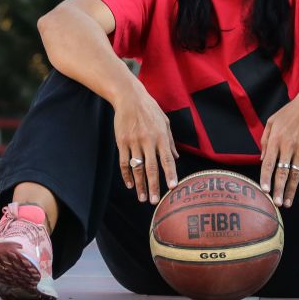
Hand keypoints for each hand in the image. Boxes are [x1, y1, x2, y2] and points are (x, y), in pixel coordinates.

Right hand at [114, 86, 178, 203]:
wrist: (129, 98)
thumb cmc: (150, 109)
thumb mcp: (164, 122)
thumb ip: (170, 141)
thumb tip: (176, 157)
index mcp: (161, 137)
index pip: (167, 160)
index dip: (170, 174)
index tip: (172, 188)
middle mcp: (148, 141)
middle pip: (151, 168)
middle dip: (154, 186)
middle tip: (155, 201)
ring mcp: (134, 142)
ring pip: (137, 168)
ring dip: (140, 184)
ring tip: (142, 198)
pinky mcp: (122, 142)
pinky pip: (124, 162)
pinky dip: (126, 175)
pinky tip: (130, 184)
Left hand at [259, 89, 298, 207]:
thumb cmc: (288, 114)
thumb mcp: (272, 122)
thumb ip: (265, 141)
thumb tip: (262, 160)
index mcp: (276, 139)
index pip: (269, 163)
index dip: (266, 178)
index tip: (265, 190)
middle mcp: (289, 146)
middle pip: (283, 172)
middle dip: (279, 189)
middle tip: (277, 203)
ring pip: (296, 174)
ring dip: (291, 190)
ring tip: (287, 202)